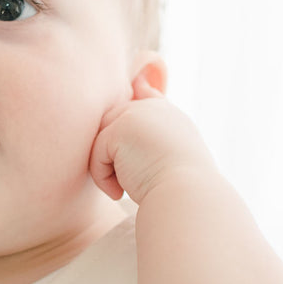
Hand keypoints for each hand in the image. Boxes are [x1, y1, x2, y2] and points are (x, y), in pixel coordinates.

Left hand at [89, 73, 215, 204]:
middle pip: (111, 125)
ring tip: (125, 189)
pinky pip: (96, 155)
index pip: (146, 96)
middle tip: (124, 184)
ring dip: (107, 170)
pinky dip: (103, 179)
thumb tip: (138, 112)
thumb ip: (153, 139)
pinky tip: (120, 192)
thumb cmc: (181, 188)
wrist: (187, 193)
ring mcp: (135, 114)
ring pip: (101, 143)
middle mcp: (153, 108)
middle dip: (110, 155)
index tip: (135, 90)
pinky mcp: (119, 129)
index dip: (137, 96)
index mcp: (169, 116)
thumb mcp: (173, 156)